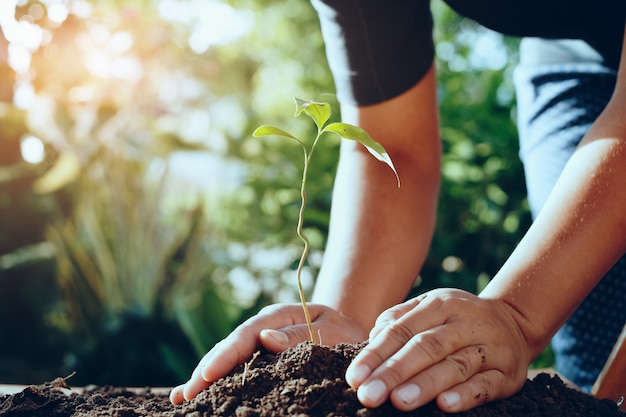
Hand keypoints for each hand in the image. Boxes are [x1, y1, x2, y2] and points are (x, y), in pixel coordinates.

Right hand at [169, 302, 367, 403]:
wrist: (349, 329)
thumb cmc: (343, 330)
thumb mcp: (331, 330)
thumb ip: (302, 334)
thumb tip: (266, 338)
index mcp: (278, 316)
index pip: (247, 334)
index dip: (226, 355)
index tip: (208, 373)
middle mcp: (263, 327)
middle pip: (229, 347)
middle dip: (206, 370)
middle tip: (185, 394)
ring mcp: (258, 341)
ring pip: (226, 358)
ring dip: (204, 376)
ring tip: (181, 397)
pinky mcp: (259, 356)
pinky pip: (235, 367)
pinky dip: (216, 379)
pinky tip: (196, 394)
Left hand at [345, 288, 531, 412]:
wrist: (515, 321)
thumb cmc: (457, 319)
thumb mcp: (429, 307)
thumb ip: (399, 319)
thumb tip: (373, 337)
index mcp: (440, 304)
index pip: (402, 330)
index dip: (376, 354)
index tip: (355, 377)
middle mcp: (465, 323)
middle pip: (426, 347)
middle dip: (394, 372)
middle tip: (369, 395)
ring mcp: (489, 348)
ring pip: (455, 366)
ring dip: (426, 384)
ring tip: (399, 401)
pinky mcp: (508, 373)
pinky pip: (486, 385)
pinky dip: (466, 395)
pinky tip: (445, 405)